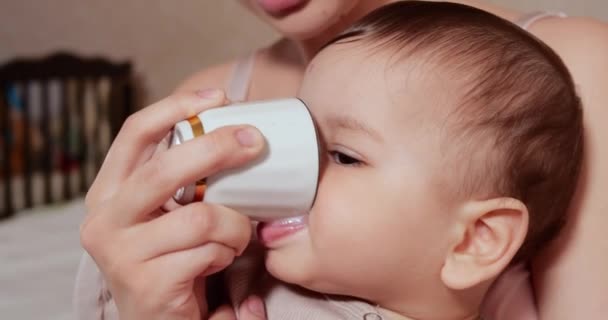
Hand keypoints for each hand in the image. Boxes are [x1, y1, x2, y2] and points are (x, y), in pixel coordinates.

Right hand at [80, 89, 264, 319]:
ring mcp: (121, 254)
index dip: (175, 107)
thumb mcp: (167, 211)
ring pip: (200, 216)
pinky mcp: (146, 284)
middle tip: (256, 142)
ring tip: (237, 236)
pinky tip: (220, 261)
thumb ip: (183, 178)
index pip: (134, 133)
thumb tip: (235, 130)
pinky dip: (227, 253)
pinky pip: (207, 252)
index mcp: (108, 192)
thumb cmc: (171, 257)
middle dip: (217, 148)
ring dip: (234, 225)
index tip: (217, 96)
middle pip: (164, 168)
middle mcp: (103, 219)